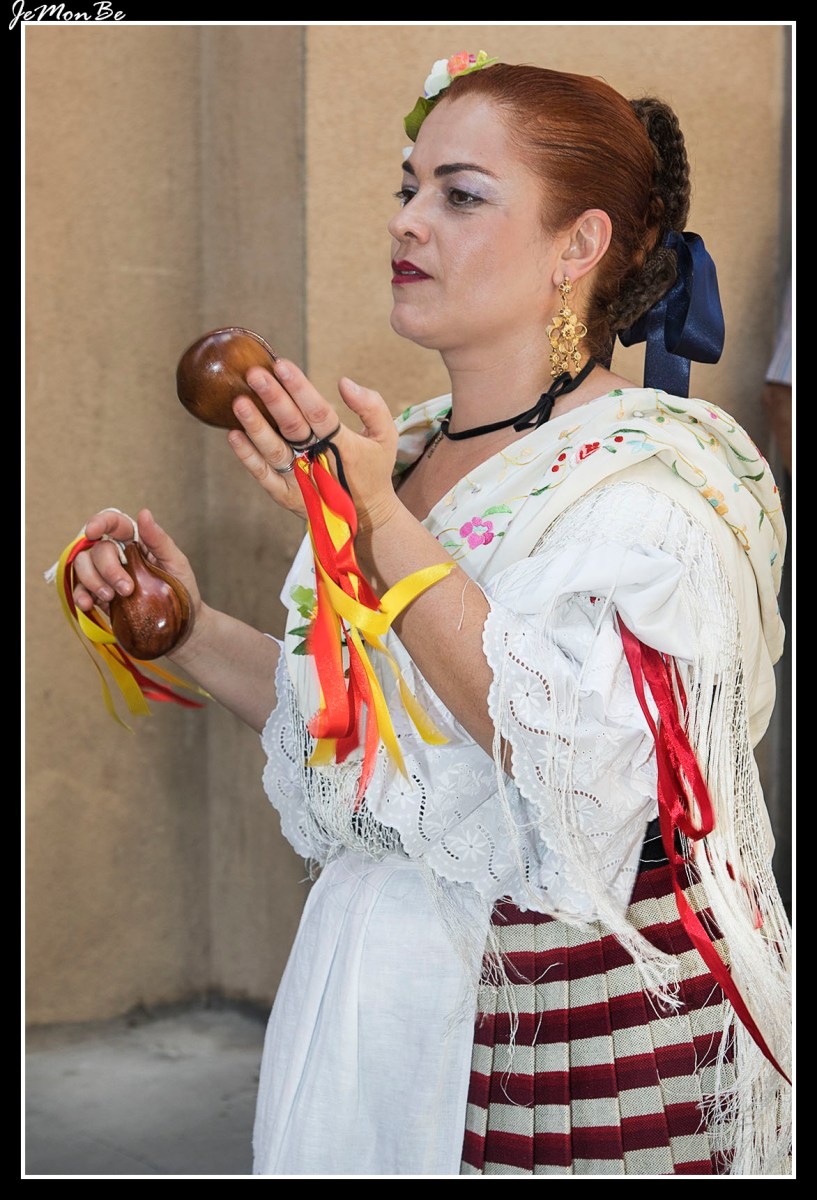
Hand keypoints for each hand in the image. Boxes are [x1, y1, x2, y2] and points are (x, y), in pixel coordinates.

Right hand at [72, 508, 201, 629]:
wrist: (182, 622)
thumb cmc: (182, 588)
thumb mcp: (176, 563)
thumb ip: (159, 540)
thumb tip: (144, 513)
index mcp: (136, 541)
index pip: (114, 523)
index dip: (99, 522)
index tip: (93, 531)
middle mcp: (118, 554)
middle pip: (96, 548)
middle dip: (107, 568)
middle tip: (126, 588)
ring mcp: (106, 574)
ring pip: (83, 565)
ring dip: (92, 580)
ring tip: (111, 597)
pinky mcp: (100, 595)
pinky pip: (80, 590)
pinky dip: (80, 596)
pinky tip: (88, 604)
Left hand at [227, 359, 401, 533]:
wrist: (367, 517)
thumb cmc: (374, 469)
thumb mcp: (386, 436)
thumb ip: (371, 406)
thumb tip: (343, 382)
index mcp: (342, 443)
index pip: (318, 411)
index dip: (300, 388)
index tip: (281, 365)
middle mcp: (318, 460)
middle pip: (292, 426)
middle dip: (273, 398)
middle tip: (254, 374)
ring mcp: (300, 480)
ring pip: (274, 451)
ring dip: (256, 426)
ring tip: (238, 402)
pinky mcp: (286, 496)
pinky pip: (264, 476)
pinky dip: (248, 457)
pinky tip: (233, 436)